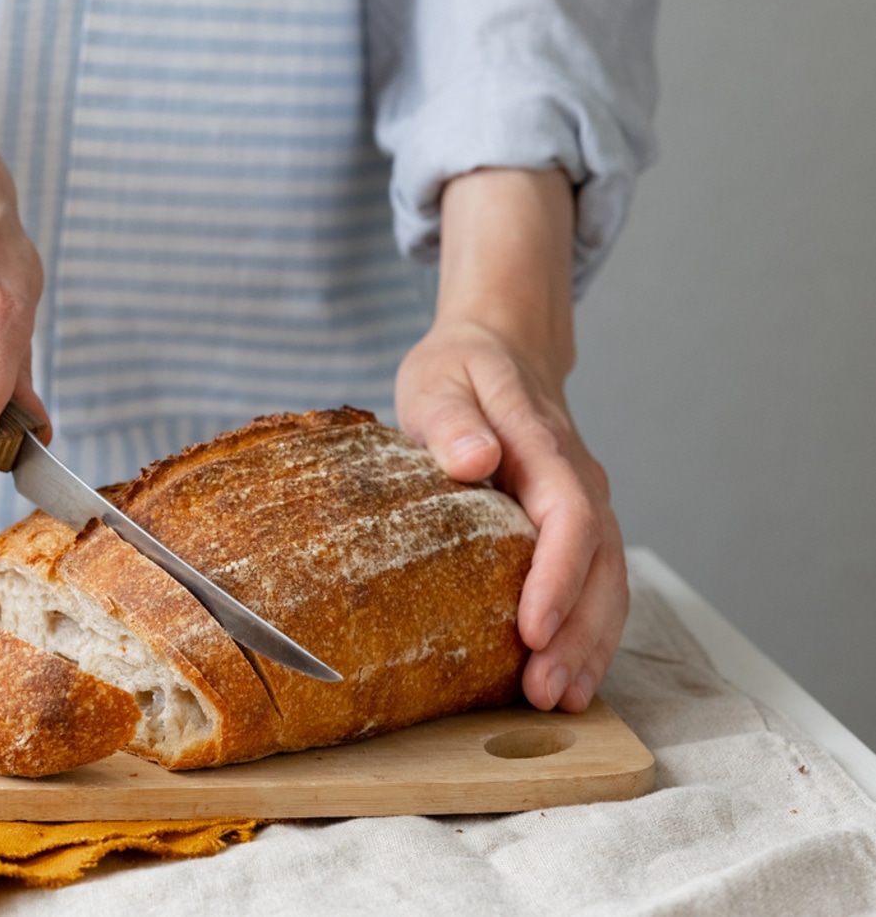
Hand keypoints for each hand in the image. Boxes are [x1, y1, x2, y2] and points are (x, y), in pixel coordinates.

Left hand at [395, 168, 628, 712]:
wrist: (500, 347)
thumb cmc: (459, 368)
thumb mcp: (438, 381)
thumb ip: (451, 421)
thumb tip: (476, 457)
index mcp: (543, 444)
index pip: (568, 515)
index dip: (557, 577)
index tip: (532, 629)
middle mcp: (578, 479)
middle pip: (600, 564)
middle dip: (579, 633)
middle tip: (545, 691)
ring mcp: (586, 503)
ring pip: (608, 582)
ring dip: (591, 645)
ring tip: (560, 700)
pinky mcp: (578, 526)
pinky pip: (597, 585)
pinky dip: (590, 634)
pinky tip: (569, 679)